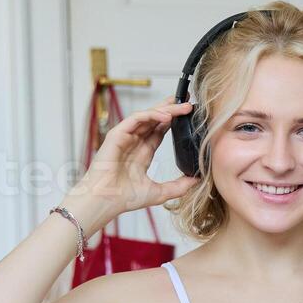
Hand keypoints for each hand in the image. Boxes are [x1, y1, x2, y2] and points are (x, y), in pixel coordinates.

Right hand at [66, 96, 200, 230]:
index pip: (160, 131)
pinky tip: (166, 115)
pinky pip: (135, 119)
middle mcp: (134, 142)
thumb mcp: (159, 192)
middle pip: (155, 119)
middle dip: (172, 109)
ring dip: (166, 109)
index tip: (190, 115)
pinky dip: (151, 115)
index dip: (174, 121)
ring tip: (183, 106)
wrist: (106, 201)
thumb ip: (178, 186)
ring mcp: (125, 137)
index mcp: (142, 153)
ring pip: (148, 116)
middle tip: (189, 101)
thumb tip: (197, 181)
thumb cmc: (124, 198)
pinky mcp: (117, 135)